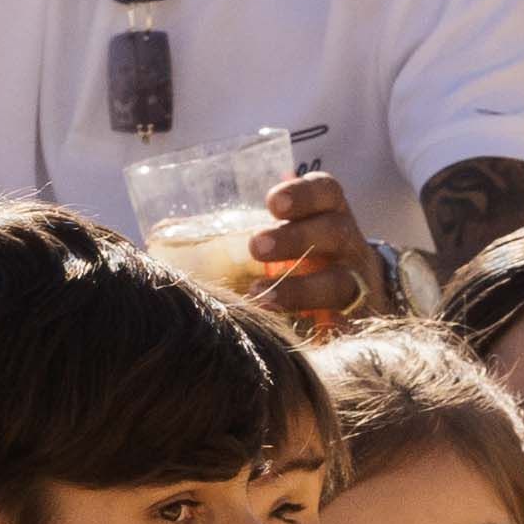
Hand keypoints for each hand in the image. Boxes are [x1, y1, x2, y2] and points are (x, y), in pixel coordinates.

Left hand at [245, 170, 385, 329]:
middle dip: (295, 238)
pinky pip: (345, 324)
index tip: (273, 204)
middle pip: (333, 232)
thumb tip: (166, 231)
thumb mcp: (283, 234)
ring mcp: (357, 282)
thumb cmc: (299, 256)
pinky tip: (288, 331)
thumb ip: (240, 229)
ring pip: (339, 282)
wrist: (358, 297)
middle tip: (256, 246)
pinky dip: (318, 328)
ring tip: (262, 295)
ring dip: (300, 289)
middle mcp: (347, 244)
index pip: (326, 192)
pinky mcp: (358, 319)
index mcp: (327, 213)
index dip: (303, 194)